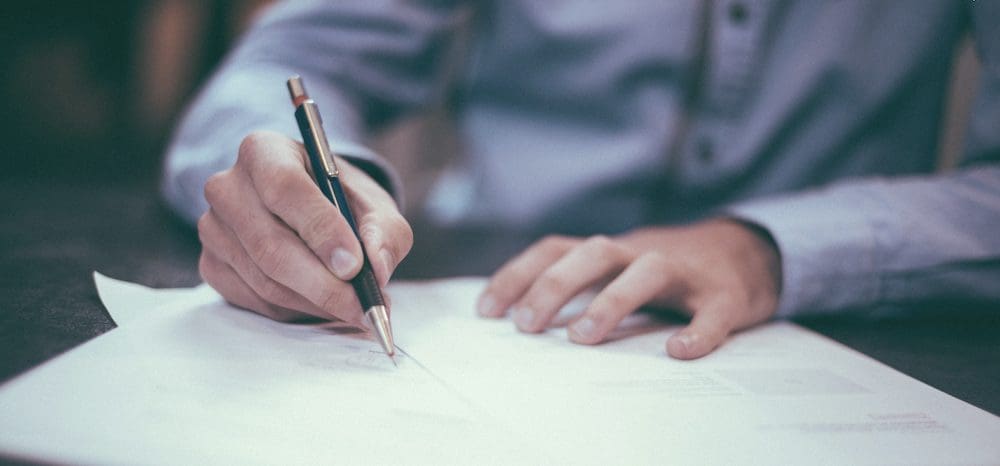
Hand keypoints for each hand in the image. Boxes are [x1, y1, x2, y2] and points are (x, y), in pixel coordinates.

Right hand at [197, 130, 411, 324]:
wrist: (310, 209)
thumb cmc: (341, 201)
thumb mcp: (374, 205)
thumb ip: (384, 231)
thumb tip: (377, 267)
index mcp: (264, 151)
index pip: (285, 188)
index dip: (321, 230)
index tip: (354, 265)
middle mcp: (228, 186)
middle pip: (271, 245)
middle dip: (324, 284)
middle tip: (363, 306)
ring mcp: (213, 228)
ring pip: (265, 280)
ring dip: (316, 302)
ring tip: (354, 308)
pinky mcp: (212, 265)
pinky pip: (256, 300)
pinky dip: (297, 310)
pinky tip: (323, 304)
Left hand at [476, 219, 781, 358]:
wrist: (747, 251)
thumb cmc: (666, 271)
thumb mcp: (618, 270)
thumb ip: (580, 286)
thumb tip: (520, 320)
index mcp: (611, 251)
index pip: (555, 249)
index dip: (518, 275)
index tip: (486, 311)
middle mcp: (642, 252)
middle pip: (594, 253)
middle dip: (555, 285)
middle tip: (526, 326)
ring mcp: (686, 271)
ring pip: (647, 271)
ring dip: (612, 301)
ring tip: (582, 338)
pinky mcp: (726, 294)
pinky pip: (713, 311)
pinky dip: (698, 331)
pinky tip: (680, 351)